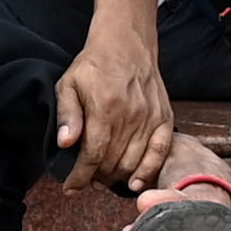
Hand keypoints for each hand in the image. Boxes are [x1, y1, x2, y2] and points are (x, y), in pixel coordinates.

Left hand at [55, 18, 177, 189]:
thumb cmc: (94, 65)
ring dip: (116, 177)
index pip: (92, 156)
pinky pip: (159, 153)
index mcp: (105, 109)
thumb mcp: (68, 84)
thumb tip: (66, 144)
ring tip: (103, 176)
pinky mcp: (165, 117)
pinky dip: (148, 172)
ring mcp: (150, 118)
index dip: (79, 177)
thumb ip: (68, 115)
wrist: (126, 43)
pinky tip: (134, 182)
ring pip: (133, 163)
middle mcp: (130, 116)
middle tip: (86, 178)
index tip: (70, 187)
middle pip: (112, 164)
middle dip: (95, 177)